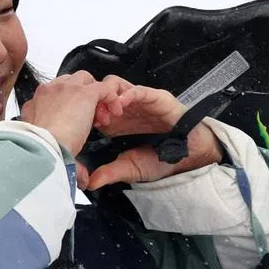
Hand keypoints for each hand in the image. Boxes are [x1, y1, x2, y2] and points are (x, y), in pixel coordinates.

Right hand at [19, 71, 121, 156]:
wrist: (42, 148)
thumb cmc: (40, 152)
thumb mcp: (47, 151)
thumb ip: (65, 157)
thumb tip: (82, 179)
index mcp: (35, 105)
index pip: (54, 96)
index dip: (68, 107)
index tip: (77, 124)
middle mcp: (48, 91)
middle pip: (70, 83)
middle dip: (83, 98)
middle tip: (92, 121)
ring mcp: (65, 89)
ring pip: (86, 81)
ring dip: (96, 97)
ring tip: (102, 119)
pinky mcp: (83, 93)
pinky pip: (103, 88)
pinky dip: (111, 98)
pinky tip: (114, 113)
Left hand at [86, 76, 224, 189]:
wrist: (188, 155)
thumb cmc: (161, 159)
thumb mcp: (131, 168)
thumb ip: (111, 172)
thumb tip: (91, 182)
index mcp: (115, 123)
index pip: (93, 108)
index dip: (85, 112)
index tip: (80, 124)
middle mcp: (125, 109)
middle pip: (101, 93)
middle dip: (94, 101)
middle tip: (92, 116)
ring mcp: (138, 102)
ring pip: (116, 86)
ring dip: (109, 95)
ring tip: (108, 112)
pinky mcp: (154, 97)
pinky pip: (138, 89)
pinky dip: (128, 93)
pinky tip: (122, 102)